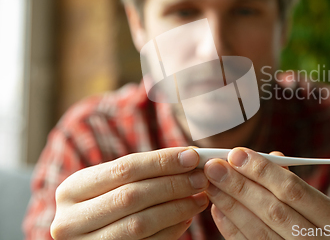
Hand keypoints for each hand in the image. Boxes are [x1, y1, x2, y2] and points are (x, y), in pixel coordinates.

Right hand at [50, 147, 209, 238]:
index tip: (192, 156)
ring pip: (140, 224)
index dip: (162, 161)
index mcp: (71, 190)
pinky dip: (172, 229)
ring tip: (200, 198)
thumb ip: (144, 170)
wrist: (89, 237)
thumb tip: (189, 157)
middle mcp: (70, 220)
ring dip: (177, 208)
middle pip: (132, 196)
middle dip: (173, 185)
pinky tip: (187, 217)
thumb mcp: (111, 183)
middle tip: (201, 178)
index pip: (124, 168)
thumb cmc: (106, 201)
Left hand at [204, 148, 329, 238]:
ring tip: (211, 184)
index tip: (236, 153)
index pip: (294, 190)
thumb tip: (268, 157)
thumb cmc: (322, 228)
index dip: (263, 171)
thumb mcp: (321, 207)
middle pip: (273, 210)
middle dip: (239, 185)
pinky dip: (231, 227)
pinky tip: (217, 208)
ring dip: (230, 204)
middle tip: (214, 167)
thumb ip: (295, 184)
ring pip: (258, 231)